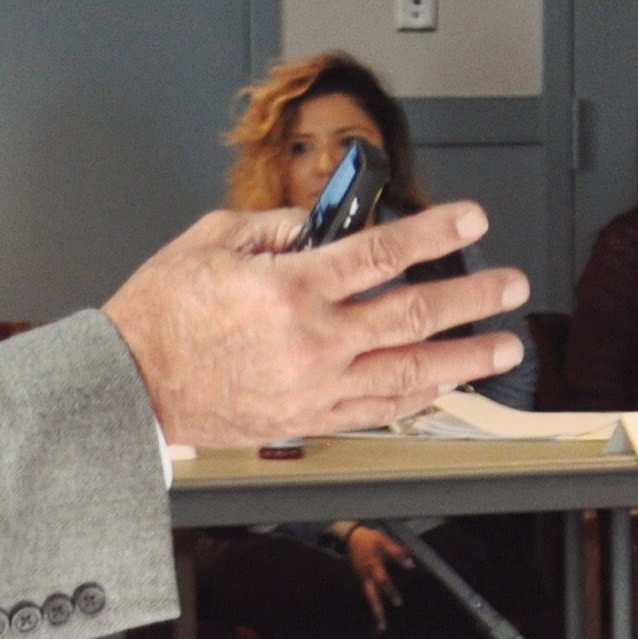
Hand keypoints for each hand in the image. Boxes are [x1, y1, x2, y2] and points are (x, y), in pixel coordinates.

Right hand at [101, 199, 525, 449]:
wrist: (125, 386)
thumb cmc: (159, 315)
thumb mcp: (211, 240)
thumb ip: (275, 227)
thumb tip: (322, 224)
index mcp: (289, 287)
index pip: (381, 252)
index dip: (436, 232)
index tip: (472, 219)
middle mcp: (310, 340)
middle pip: (412, 314)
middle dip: (472, 297)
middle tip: (511, 286)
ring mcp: (312, 387)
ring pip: (407, 372)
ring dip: (464, 358)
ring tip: (504, 346)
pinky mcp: (305, 420)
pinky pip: (376, 411)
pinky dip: (417, 398)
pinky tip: (445, 385)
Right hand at [341, 523, 411, 625]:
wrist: (350, 538)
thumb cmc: (370, 539)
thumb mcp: (385, 541)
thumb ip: (398, 553)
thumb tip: (411, 566)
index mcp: (373, 566)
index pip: (382, 581)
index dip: (390, 591)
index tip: (398, 603)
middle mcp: (366, 576)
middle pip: (372, 597)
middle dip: (377, 612)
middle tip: (383, 628)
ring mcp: (363, 579)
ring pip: (370, 598)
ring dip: (376, 612)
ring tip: (381, 628)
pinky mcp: (362, 580)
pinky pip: (369, 594)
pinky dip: (374, 604)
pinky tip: (379, 615)